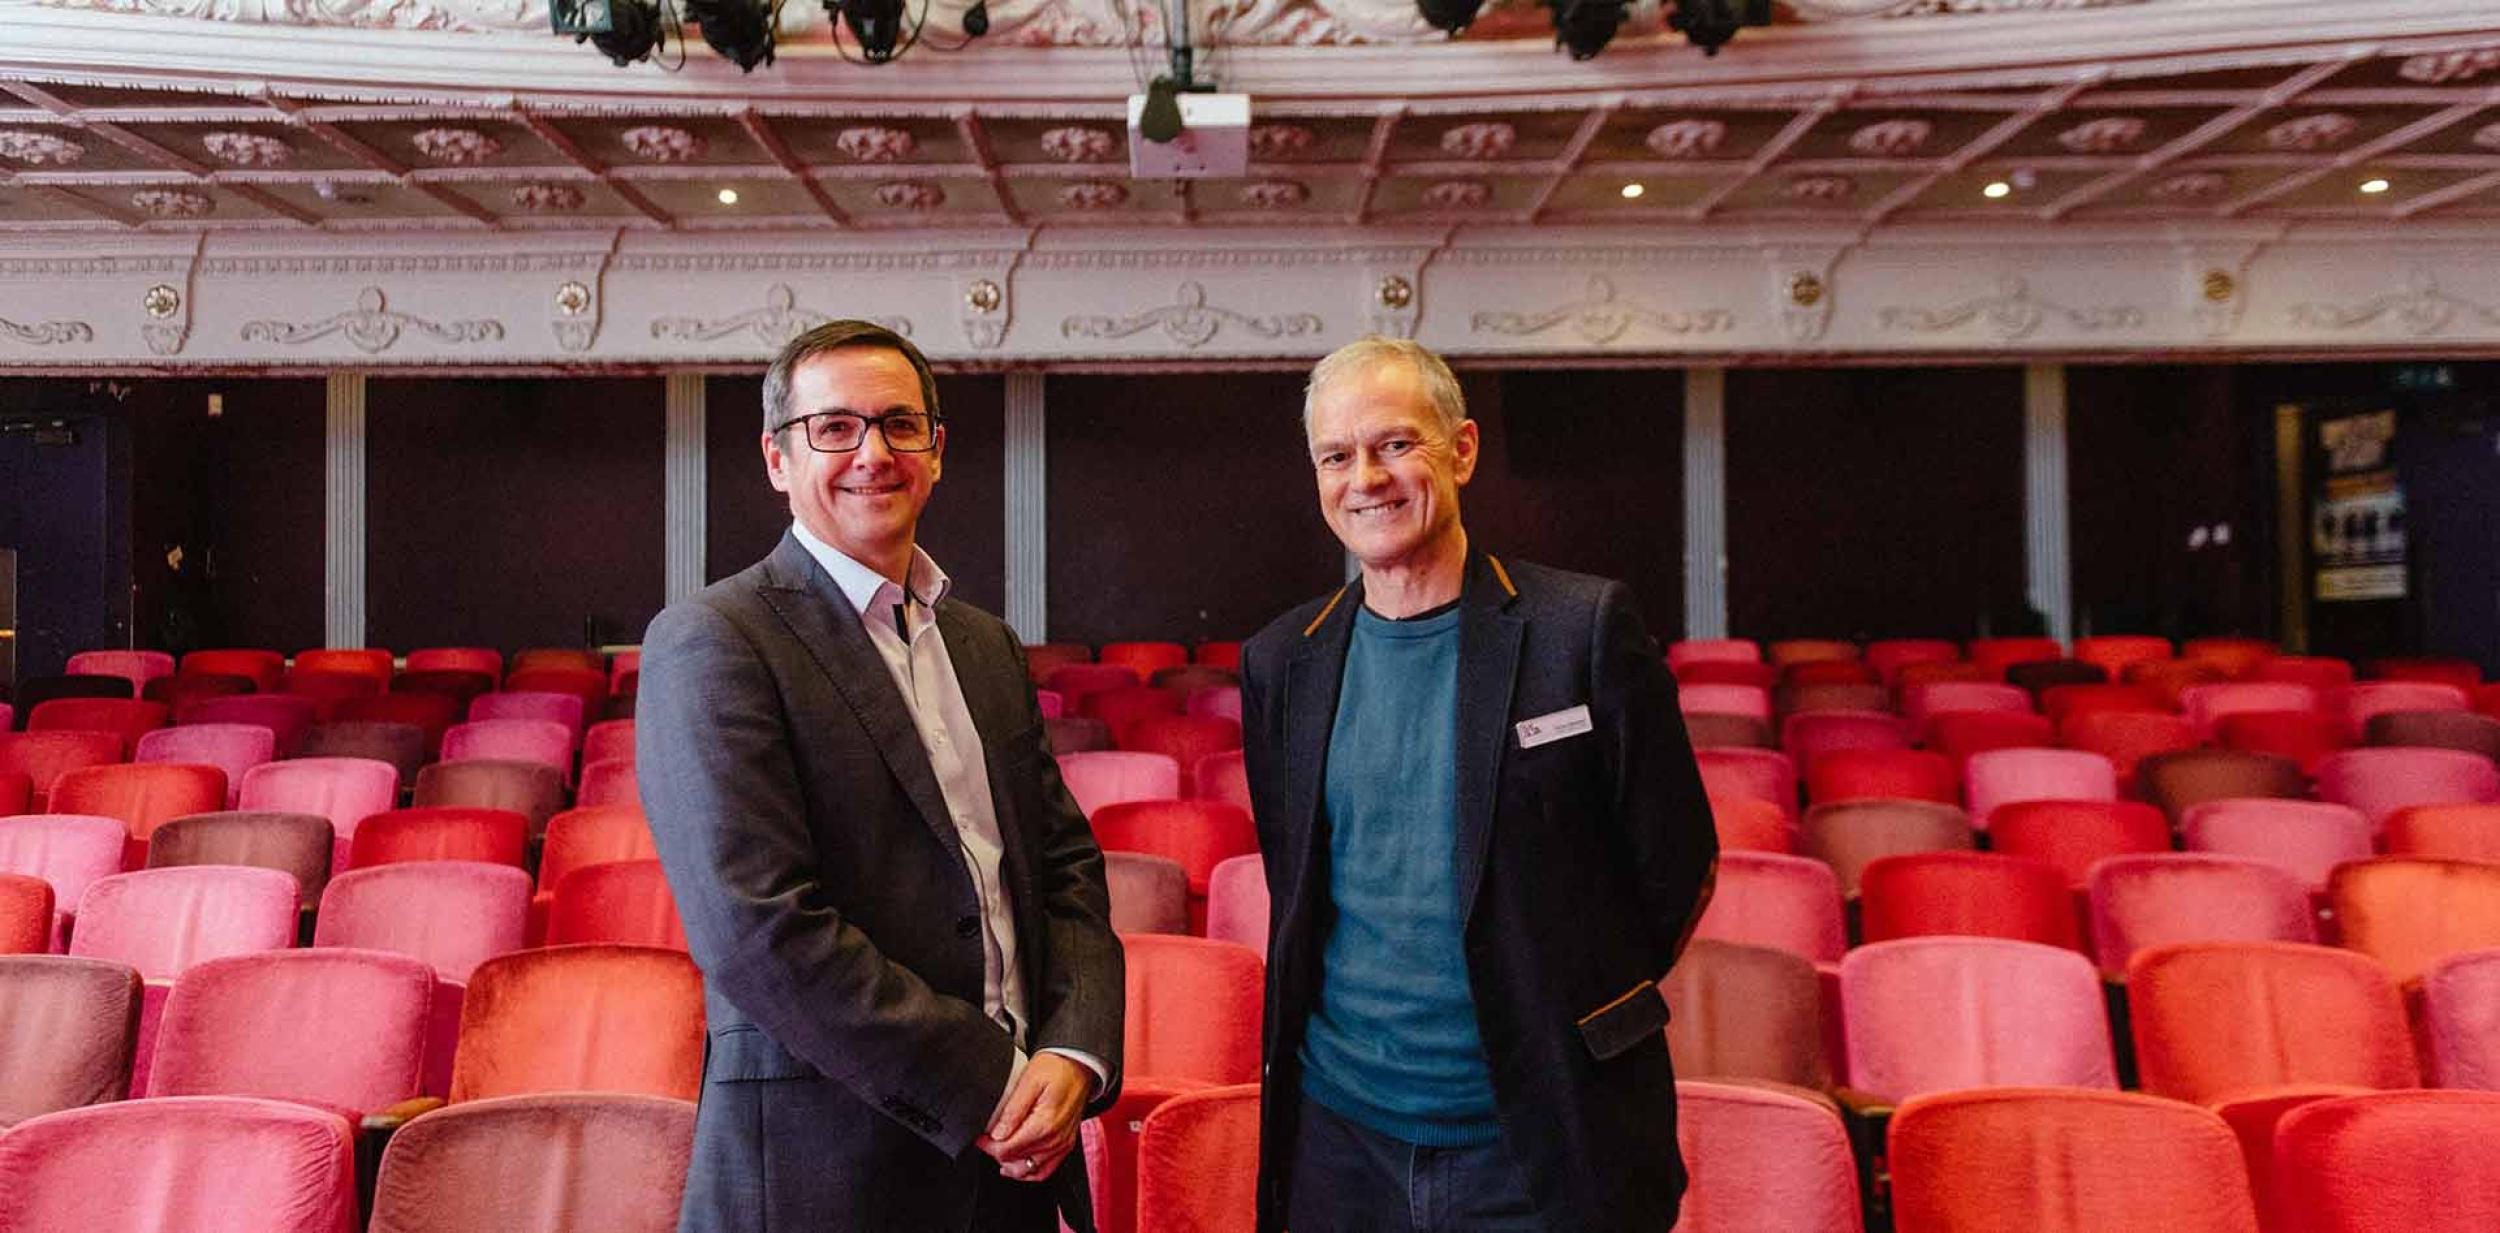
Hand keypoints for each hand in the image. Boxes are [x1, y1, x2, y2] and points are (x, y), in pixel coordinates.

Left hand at [975, 1052, 1091, 1182]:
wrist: (1080, 1064)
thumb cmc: (1057, 1068)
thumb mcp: (1029, 1081)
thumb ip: (1012, 1110)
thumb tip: (997, 1134)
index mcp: (1044, 1125)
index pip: (1008, 1150)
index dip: (988, 1146)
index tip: (981, 1137)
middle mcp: (1055, 1139)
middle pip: (1017, 1161)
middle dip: (997, 1153)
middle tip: (987, 1141)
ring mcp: (1062, 1144)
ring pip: (1030, 1171)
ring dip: (1011, 1165)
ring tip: (999, 1153)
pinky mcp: (1066, 1144)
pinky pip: (1046, 1170)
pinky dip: (1030, 1172)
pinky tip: (1018, 1165)